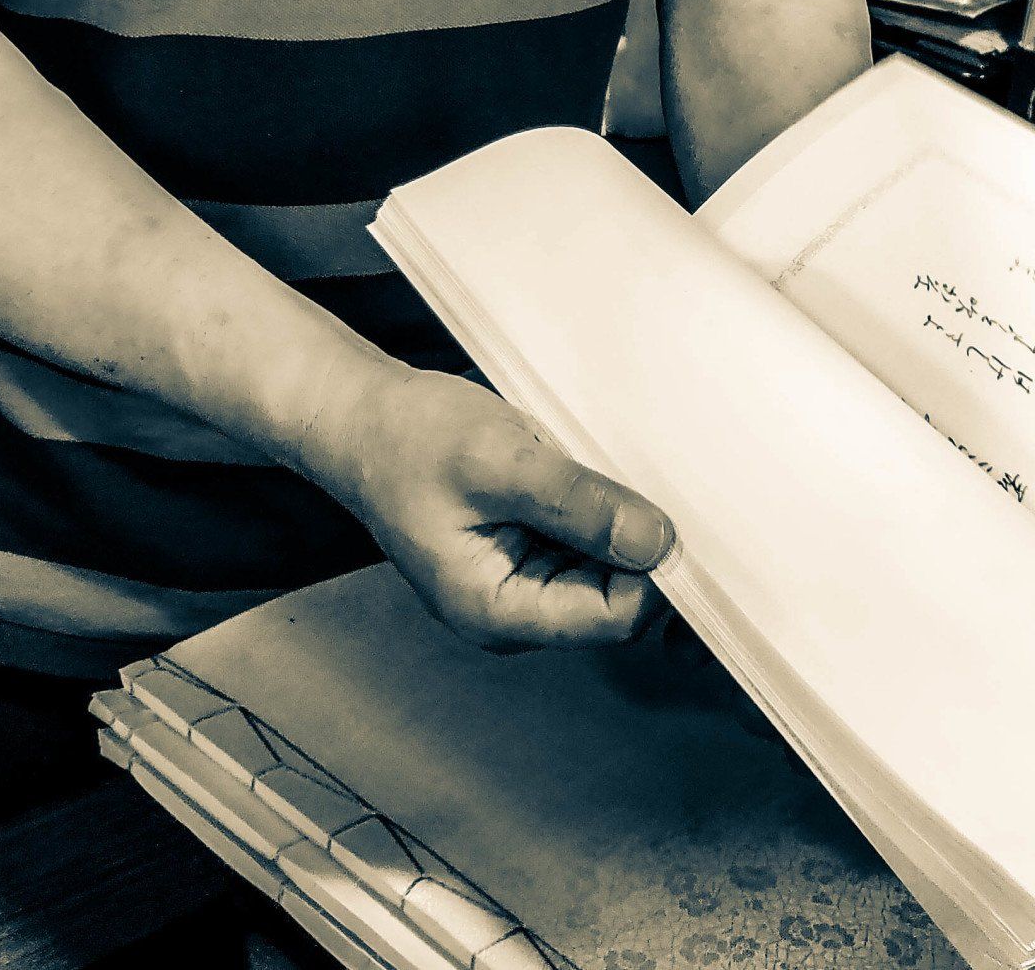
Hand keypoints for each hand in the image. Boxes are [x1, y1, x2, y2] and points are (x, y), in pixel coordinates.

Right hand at [306, 361, 674, 651]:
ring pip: (610, 567)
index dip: (653, 569)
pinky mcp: (529, 550)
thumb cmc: (409, 440)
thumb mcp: (499, 461)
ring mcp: (523, 581)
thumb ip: (576, 503)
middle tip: (639, 473)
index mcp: (498, 612)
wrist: (363, 418)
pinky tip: (586, 467)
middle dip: (637, 542)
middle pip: (619, 596)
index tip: (671, 509)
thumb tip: (655, 541)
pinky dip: (599, 507)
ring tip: (598, 464)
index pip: (614, 616)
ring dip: (618, 520)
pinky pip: (589, 541)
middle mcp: (515, 612)